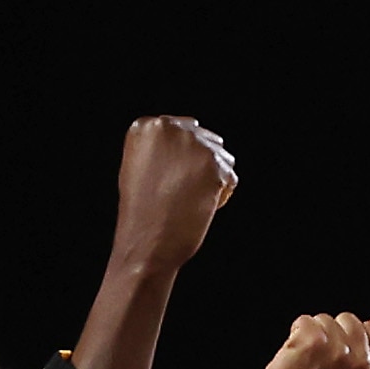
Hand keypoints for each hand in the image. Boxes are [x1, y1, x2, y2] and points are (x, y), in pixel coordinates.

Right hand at [110, 115, 238, 271]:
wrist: (145, 242)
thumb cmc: (141, 213)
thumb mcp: (139, 167)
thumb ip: (162, 147)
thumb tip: (192, 137)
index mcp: (145, 127)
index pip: (183, 129)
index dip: (184, 157)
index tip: (173, 177)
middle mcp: (169, 128)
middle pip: (205, 139)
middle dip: (201, 164)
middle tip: (183, 192)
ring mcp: (193, 144)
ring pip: (222, 156)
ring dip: (214, 177)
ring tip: (190, 200)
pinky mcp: (214, 165)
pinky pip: (230, 177)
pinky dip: (221, 193)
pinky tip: (200, 206)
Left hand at [258, 312, 369, 368]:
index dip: (349, 337)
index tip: (337, 355)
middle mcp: (361, 361)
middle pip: (349, 319)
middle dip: (331, 333)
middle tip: (319, 359)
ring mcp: (338, 350)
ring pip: (325, 319)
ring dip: (311, 334)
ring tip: (306, 360)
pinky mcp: (314, 342)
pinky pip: (304, 321)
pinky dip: (294, 334)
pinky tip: (294, 355)